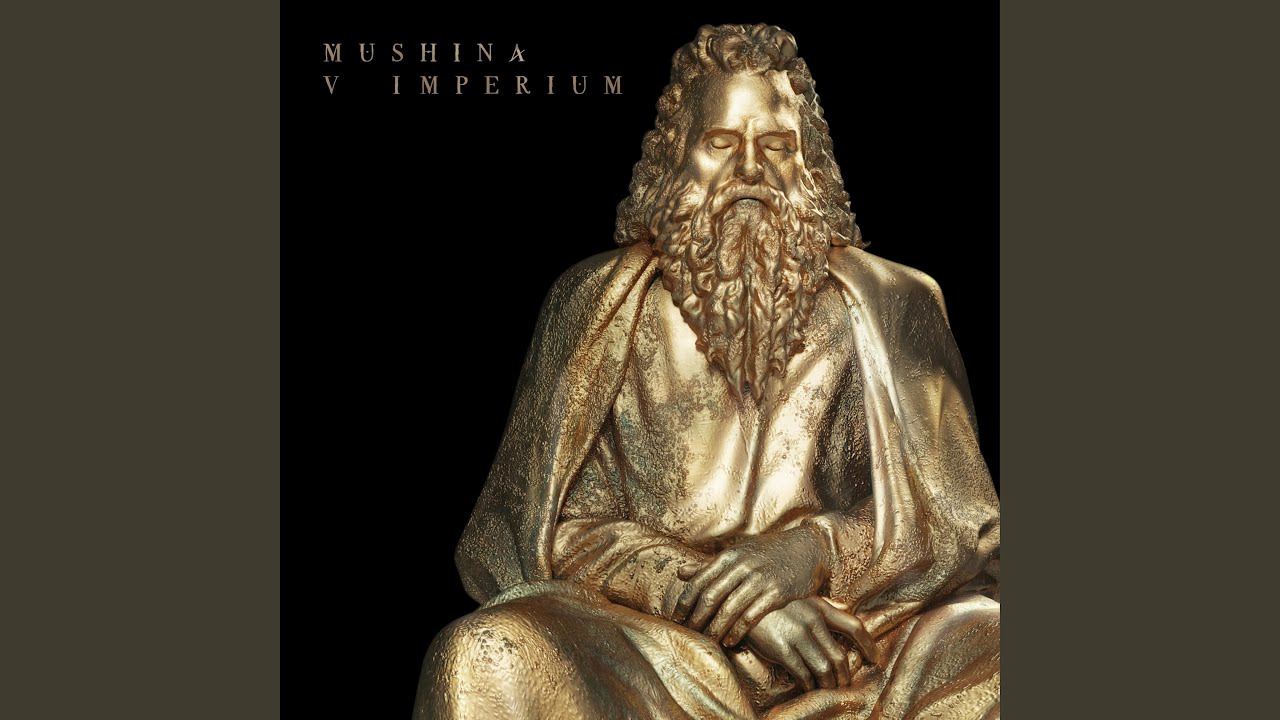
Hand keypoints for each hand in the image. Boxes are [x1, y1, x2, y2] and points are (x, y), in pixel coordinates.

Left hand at [674, 525, 830, 644]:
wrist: (807, 548)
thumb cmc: (768, 552)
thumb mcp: (738, 553)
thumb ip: (709, 565)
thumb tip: (680, 572)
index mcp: (729, 556)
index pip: (699, 581)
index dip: (684, 601)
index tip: (675, 618)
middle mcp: (742, 566)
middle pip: (710, 596)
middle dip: (696, 618)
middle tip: (688, 634)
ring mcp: (759, 579)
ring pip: (729, 608)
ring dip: (715, 628)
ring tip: (707, 641)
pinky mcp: (776, 593)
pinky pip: (751, 615)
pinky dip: (737, 631)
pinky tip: (730, 641)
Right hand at [743, 598, 865, 691]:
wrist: (737, 600)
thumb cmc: (769, 601)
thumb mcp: (798, 596)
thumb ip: (821, 604)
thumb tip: (845, 609)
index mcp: (819, 606)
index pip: (854, 626)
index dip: (868, 645)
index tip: (875, 658)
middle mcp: (812, 620)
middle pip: (840, 656)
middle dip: (844, 676)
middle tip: (843, 685)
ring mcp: (797, 634)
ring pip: (824, 668)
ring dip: (828, 684)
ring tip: (826, 688)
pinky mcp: (781, 648)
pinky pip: (802, 673)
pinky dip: (808, 684)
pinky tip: (806, 686)